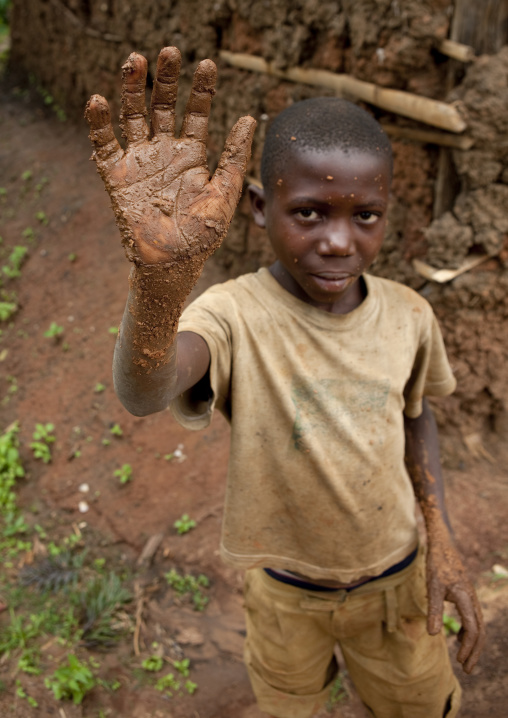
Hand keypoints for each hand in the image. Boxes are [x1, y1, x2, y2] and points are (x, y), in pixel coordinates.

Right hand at [85, 47, 255, 266]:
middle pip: (162, 106)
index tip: (207, 65)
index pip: (197, 113)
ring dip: (131, 89)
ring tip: (135, 61)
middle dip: (165, 80)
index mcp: (192, 155)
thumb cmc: (201, 234)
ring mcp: (140, 162)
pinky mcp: (116, 177)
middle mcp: (165, 152)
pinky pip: (104, 146)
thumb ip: (235, 157)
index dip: (202, 90)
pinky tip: (99, 101)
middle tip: (170, 52)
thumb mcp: (225, 193)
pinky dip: (99, 125)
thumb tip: (250, 117)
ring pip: (133, 116)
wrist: (172, 264)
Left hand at [426, 534, 484, 672]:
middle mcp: (473, 600)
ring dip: (473, 644)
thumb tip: (432, 634)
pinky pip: (473, 618)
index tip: (460, 661)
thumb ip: (434, 610)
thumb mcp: (432, 586)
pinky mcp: (467, 597)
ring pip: (478, 626)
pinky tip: (460, 638)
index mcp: (466, 598)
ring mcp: (471, 598)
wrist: (442, 546)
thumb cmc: (436, 565)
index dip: (468, 647)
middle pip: (480, 631)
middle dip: (474, 652)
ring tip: (465, 660)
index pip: (473, 628)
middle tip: (468, 670)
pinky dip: (470, 632)